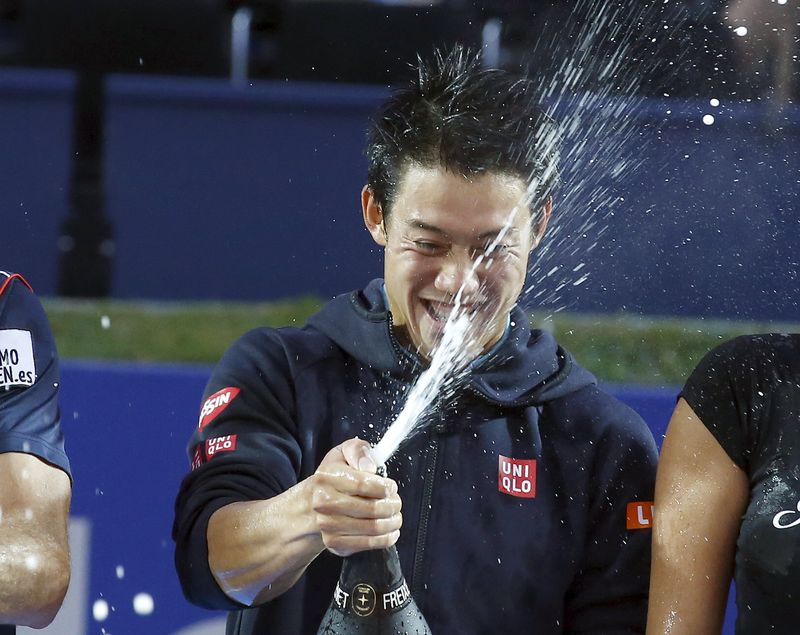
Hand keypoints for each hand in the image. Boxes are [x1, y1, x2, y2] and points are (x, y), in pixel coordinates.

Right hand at [308, 438, 401, 556]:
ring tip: (396, 515)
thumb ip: (357, 450)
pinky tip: (391, 530)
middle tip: (396, 501)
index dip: (385, 487)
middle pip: (372, 508)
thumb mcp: (342, 454)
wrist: (312, 505)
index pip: (363, 484)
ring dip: (393, 521)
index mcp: (326, 479)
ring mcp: (328, 526)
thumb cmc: (333, 478)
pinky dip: (386, 538)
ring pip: (373, 528)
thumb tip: (369, 466)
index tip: (391, 486)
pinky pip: (369, 544)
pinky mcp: (335, 544)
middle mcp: (324, 504)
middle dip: (393, 505)